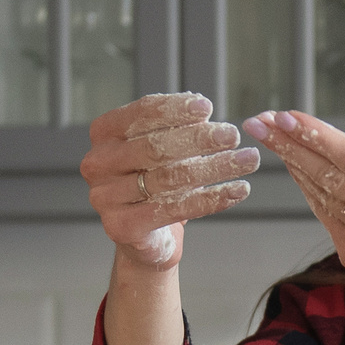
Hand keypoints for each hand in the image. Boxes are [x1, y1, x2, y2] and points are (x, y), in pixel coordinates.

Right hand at [81, 92, 260, 269]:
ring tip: (246, 160)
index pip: (140, 114)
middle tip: (232, 135)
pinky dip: (212, 198)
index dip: (175, 109)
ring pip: (170, 178)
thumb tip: (201, 107)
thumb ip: (175, 126)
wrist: (144, 237)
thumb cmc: (154, 182)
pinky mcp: (123, 226)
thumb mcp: (162, 148)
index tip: (208, 107)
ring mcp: (105, 197)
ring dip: (214, 168)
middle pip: (156, 147)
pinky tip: (237, 190)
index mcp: (103, 134)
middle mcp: (97, 163)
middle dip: (199, 139)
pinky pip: (175, 209)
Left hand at [244, 110, 344, 286]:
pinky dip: (309, 190)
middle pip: (333, 179)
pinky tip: (296, 168)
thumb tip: (317, 137)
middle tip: (261, 122)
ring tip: (271, 138)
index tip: (285, 116)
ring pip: (324, 198)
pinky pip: (326, 217)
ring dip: (294, 166)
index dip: (317, 137)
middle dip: (292, 147)